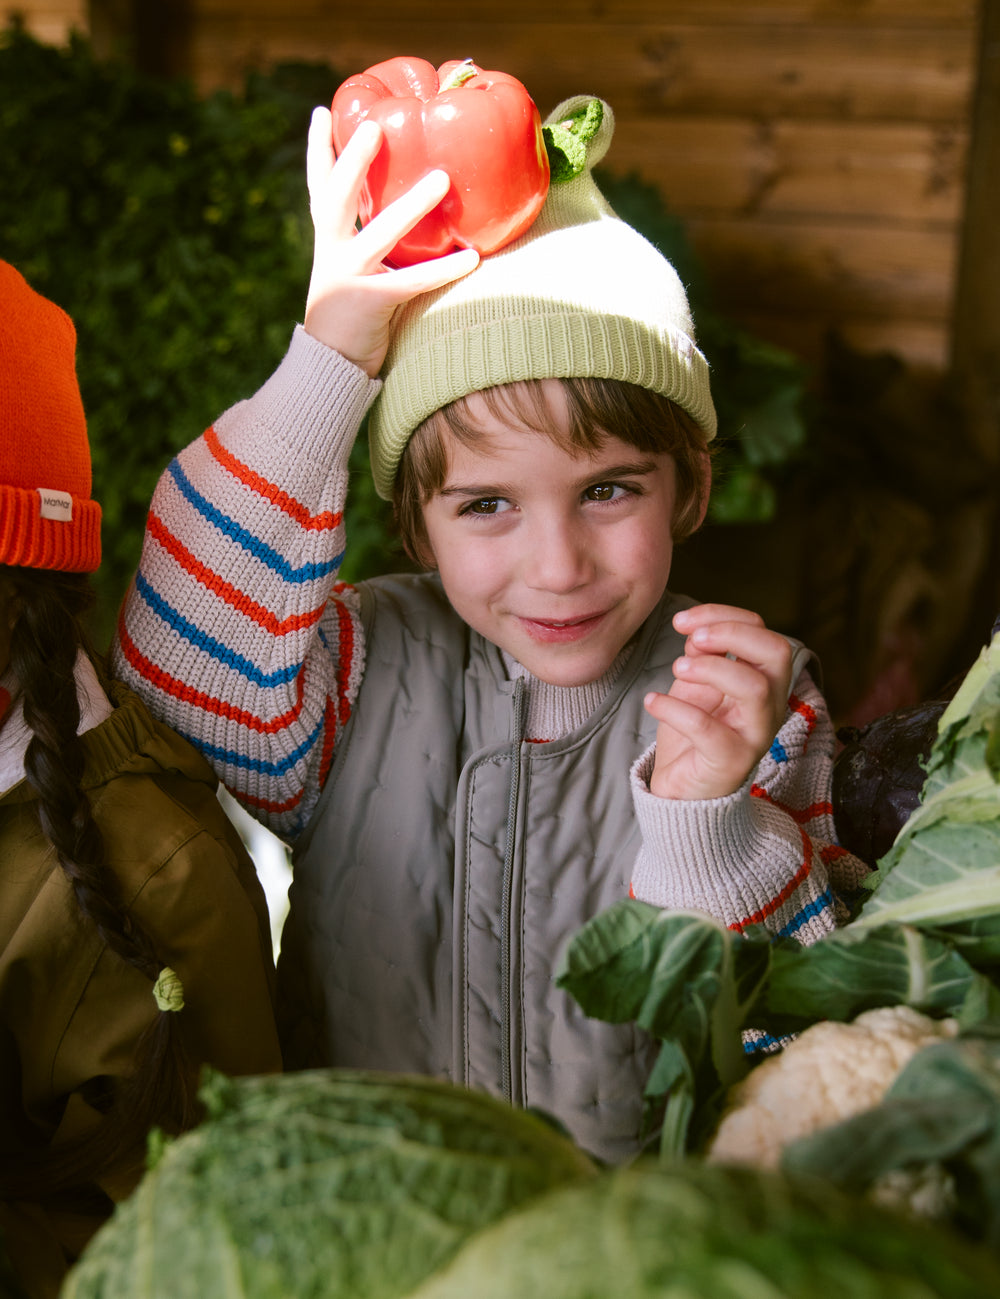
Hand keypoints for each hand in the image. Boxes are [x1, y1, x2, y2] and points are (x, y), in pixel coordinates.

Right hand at [303, 106, 478, 375]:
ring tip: (442, 179)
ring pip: (378, 234)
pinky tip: (473, 256)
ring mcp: (347, 279)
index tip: (323, 112)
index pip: (318, 188)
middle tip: (376, 125)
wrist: (330, 368)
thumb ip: (370, 245)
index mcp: (327, 243)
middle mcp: (332, 254)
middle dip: (353, 160)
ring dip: (411, 206)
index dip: (319, 150)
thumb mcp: (351, 273)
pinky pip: (411, 283)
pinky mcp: (370, 305)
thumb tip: (409, 215)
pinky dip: (444, 270)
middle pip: (336, 197)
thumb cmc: (352, 319)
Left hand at [644, 604, 793, 800]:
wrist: (684, 791)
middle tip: (693, 638)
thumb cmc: (695, 734)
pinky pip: (710, 730)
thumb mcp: (696, 685)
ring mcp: (754, 735)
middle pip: (777, 653)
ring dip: (711, 668)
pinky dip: (676, 709)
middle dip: (732, 634)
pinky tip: (653, 701)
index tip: (684, 621)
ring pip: (754, 688)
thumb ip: (702, 655)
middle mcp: (769, 706)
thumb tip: (696, 628)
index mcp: (764, 682)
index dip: (725, 617)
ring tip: (677, 668)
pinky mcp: (731, 762)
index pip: (764, 634)